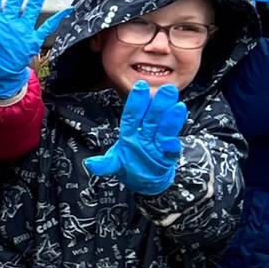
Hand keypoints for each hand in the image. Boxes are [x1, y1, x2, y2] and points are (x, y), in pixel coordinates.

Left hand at [83, 81, 188, 195]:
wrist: (145, 181)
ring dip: (171, 119)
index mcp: (130, 134)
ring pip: (164, 130)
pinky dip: (172, 147)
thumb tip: (90, 164)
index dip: (136, 102)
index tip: (141, 86)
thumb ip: (104, 164)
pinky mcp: (167, 157)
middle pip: (152, 119)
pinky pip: (171, 151)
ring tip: (178, 106)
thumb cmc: (129, 166)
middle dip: (159, 105)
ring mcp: (157, 145)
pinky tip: (173, 142)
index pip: (132, 116)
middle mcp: (145, 136)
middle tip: (167, 89)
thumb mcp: (114, 164)